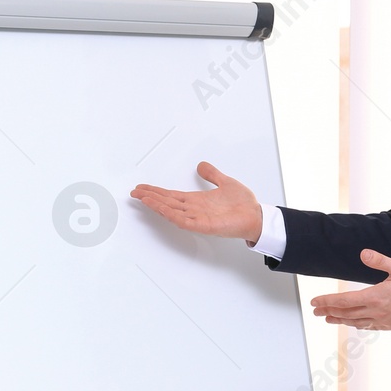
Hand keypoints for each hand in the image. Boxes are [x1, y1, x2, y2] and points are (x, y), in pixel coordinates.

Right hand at [131, 161, 263, 243]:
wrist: (256, 216)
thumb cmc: (243, 205)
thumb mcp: (225, 182)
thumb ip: (212, 175)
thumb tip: (202, 165)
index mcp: (197, 200)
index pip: (171, 195)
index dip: (156, 191)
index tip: (143, 188)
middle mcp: (194, 209)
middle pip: (167, 202)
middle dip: (150, 197)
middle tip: (134, 192)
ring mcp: (198, 218)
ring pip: (171, 210)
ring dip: (157, 204)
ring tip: (143, 198)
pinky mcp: (204, 225)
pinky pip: (184, 220)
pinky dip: (171, 215)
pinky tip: (162, 209)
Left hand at [310, 251, 390, 329]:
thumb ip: (379, 261)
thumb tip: (363, 254)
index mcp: (375, 297)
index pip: (344, 300)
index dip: (327, 301)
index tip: (314, 302)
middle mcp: (376, 312)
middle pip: (346, 313)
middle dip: (329, 311)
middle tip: (315, 311)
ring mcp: (383, 320)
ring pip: (356, 322)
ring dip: (340, 320)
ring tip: (329, 319)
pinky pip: (369, 326)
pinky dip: (357, 324)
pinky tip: (355, 324)